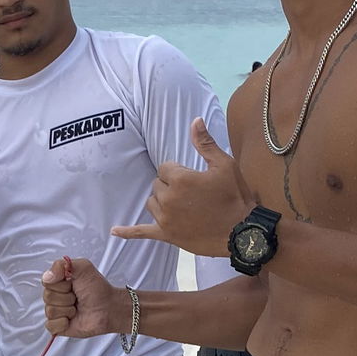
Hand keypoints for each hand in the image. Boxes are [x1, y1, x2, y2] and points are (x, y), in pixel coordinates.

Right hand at [41, 256, 131, 339]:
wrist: (109, 308)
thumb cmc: (98, 289)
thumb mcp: (83, 267)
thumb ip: (61, 265)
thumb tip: (47, 277)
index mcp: (58, 282)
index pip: (47, 282)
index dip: (61, 284)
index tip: (72, 283)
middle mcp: (56, 296)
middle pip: (47, 297)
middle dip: (66, 297)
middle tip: (77, 297)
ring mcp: (56, 312)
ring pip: (50, 311)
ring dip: (67, 309)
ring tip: (77, 308)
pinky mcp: (58, 326)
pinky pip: (50, 325)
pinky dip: (63, 323)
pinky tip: (72, 319)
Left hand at [111, 119, 251, 256]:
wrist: (242, 232)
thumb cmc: (235, 196)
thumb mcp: (224, 165)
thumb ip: (205, 143)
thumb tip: (195, 120)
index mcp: (180, 179)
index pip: (165, 168)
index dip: (179, 171)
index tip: (194, 178)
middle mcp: (168, 198)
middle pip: (157, 184)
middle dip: (171, 186)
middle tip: (192, 194)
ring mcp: (165, 218)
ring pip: (152, 203)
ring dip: (162, 202)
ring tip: (182, 206)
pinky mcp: (167, 235)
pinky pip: (141, 232)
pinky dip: (127, 232)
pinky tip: (114, 231)